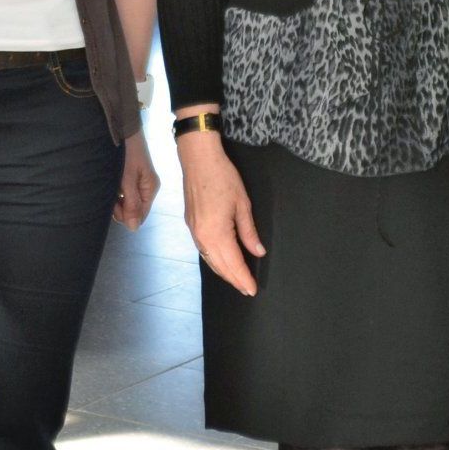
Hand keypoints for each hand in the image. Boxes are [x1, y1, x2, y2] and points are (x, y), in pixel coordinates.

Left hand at [114, 130, 158, 229]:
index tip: (113, 207)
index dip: (126, 216)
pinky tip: (109, 183)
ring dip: (115, 198)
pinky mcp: (129, 175)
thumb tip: (134, 229)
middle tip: (109, 194)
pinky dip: (114, 190)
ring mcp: (137, 181)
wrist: (122, 127)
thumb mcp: (128, 179)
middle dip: (119, 207)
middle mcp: (145, 187)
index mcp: (150, 188)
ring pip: (125, 200)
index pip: (140, 215)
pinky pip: (122, 191)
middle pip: (132, 209)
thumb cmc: (126, 153)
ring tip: (108, 186)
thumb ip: (131, 203)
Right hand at [176, 124, 263, 296]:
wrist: (198, 160)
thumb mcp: (242, 204)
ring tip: (237, 279)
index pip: (233, 263)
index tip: (252, 290)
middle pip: (220, 266)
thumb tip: (258, 251)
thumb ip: (249, 231)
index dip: (244, 278)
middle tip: (247, 289)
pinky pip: (203, 250)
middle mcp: (202, 237)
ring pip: (210, 260)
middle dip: (234, 279)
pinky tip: (221, 261)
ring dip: (223, 272)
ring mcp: (194, 232)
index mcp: (216, 233)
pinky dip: (214, 260)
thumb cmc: (223, 177)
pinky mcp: (190, 225)